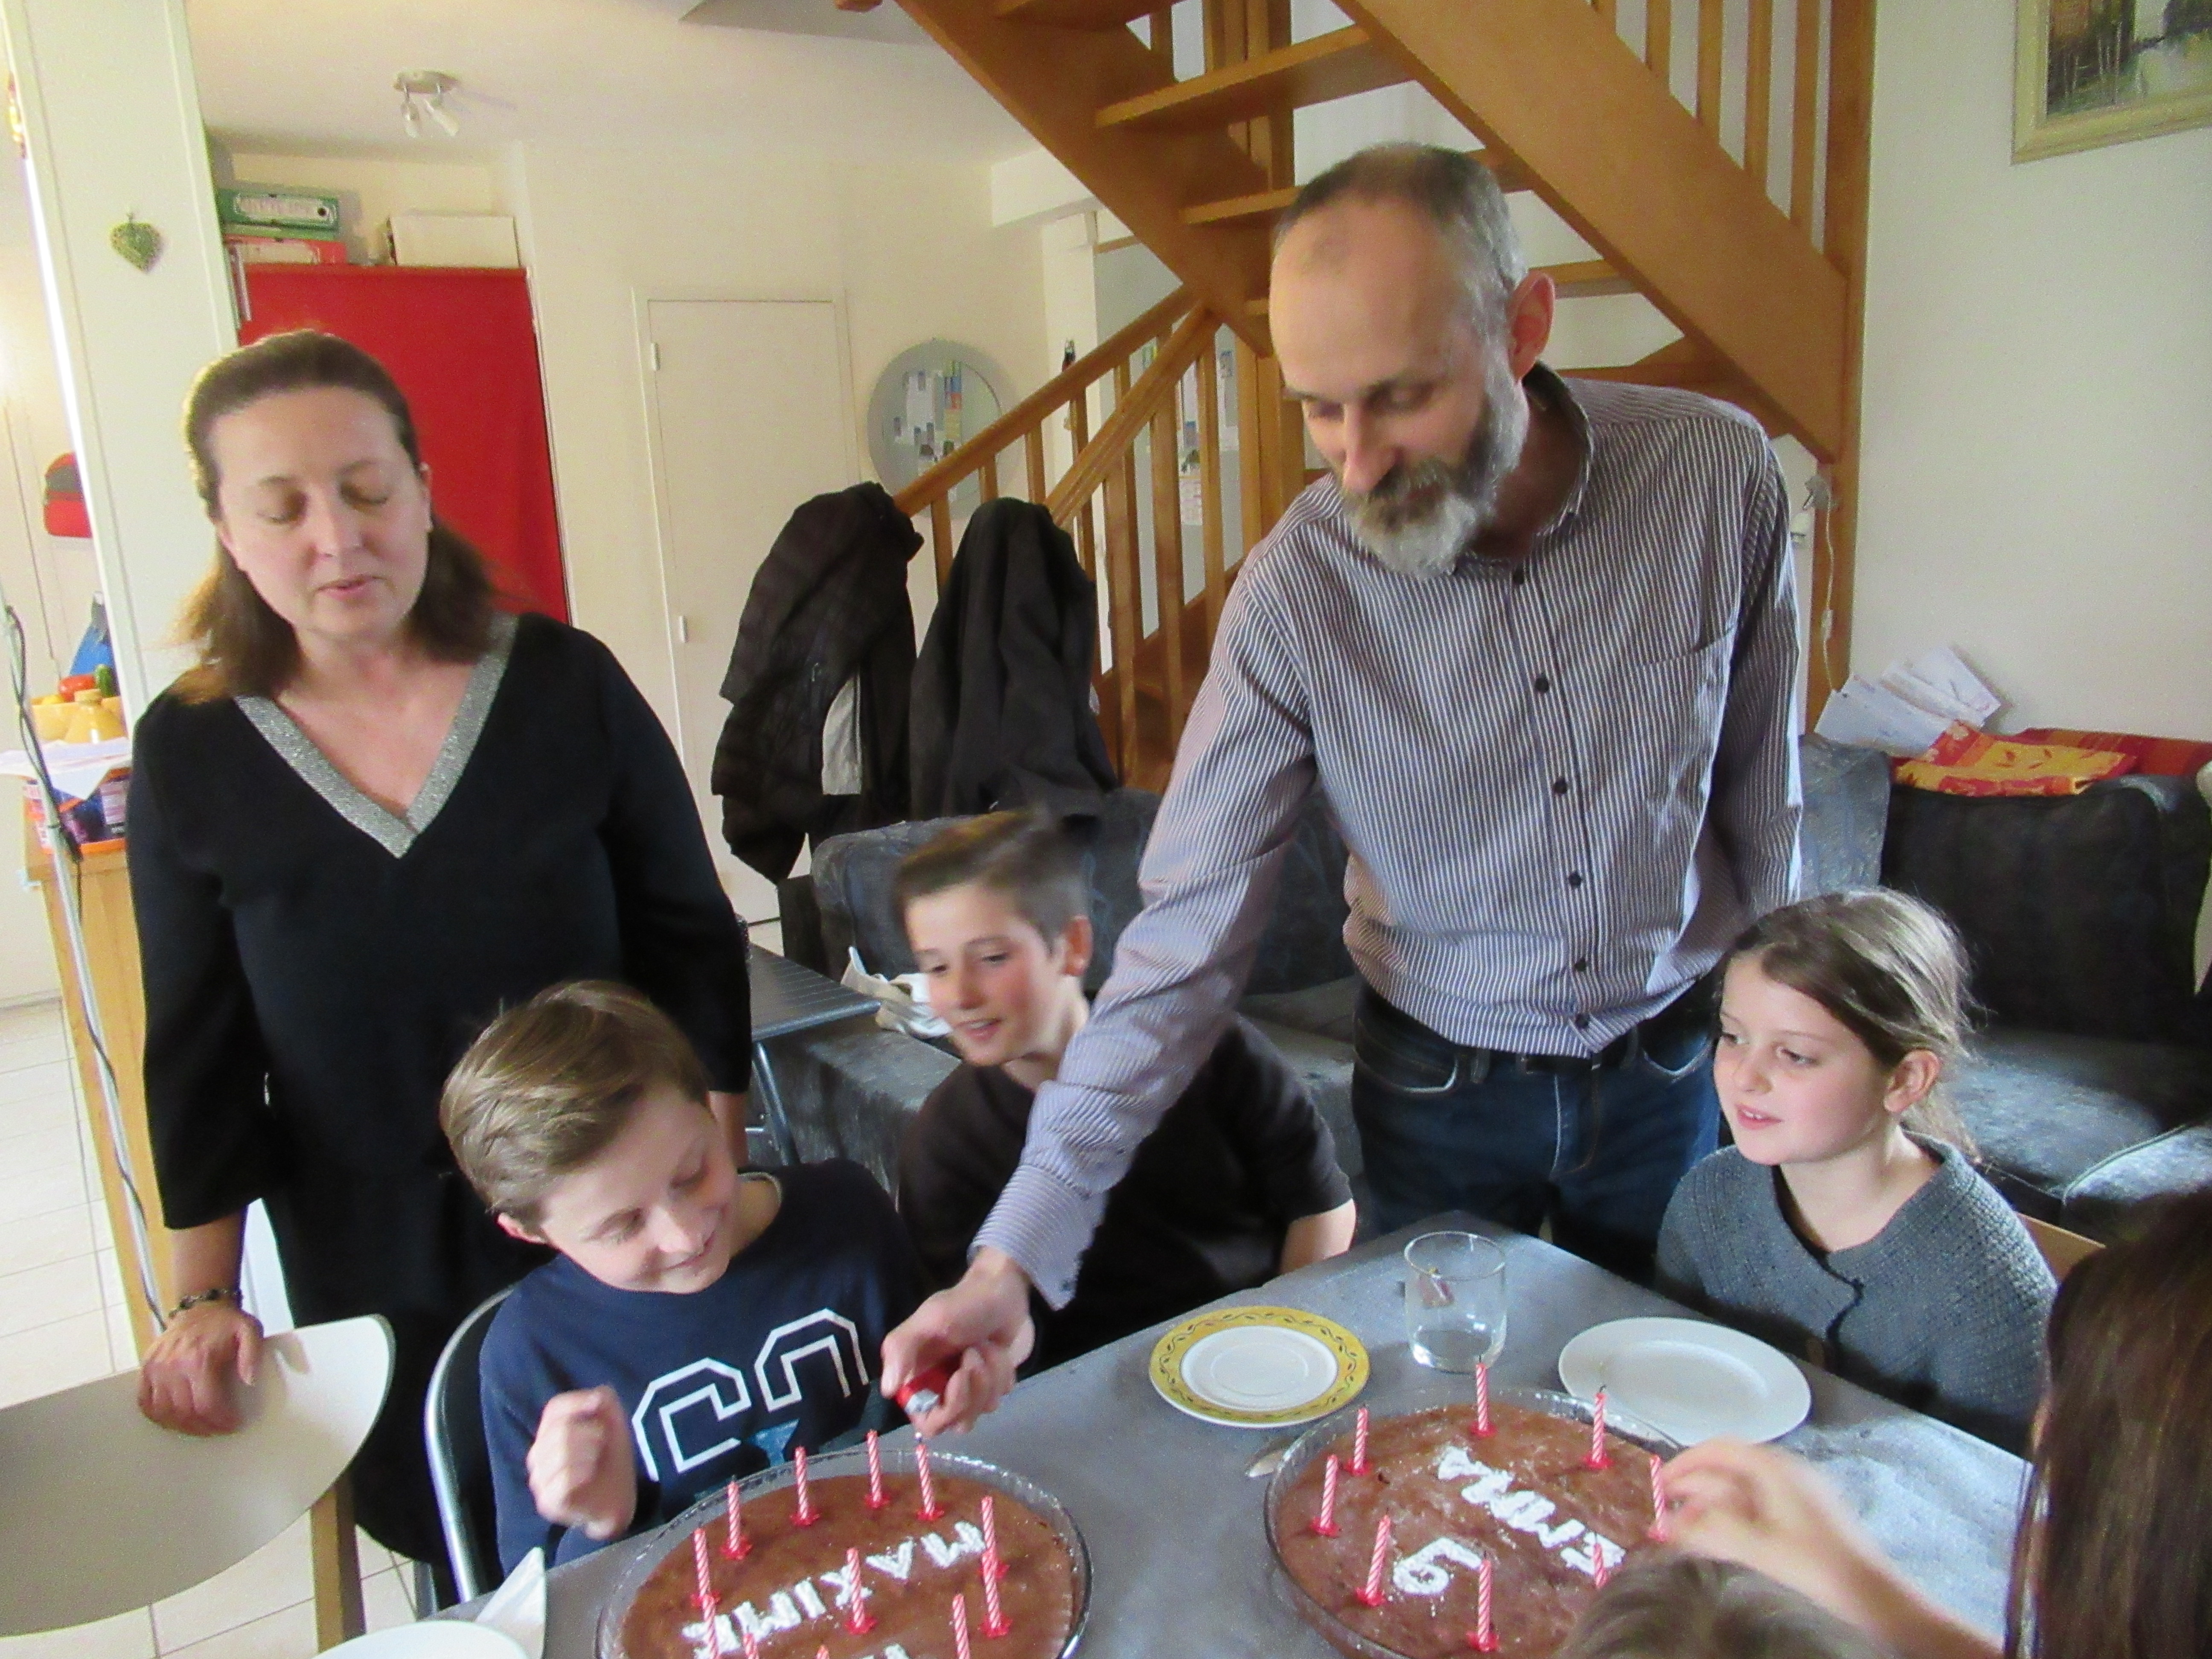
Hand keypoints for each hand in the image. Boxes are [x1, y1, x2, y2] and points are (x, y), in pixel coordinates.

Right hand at [137, 1300, 262, 1435]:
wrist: (201, 1306)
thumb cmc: (226, 1322)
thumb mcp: (250, 1331)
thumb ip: (252, 1356)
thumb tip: (249, 1382)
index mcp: (199, 1359)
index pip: (206, 1405)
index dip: (219, 1421)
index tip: (231, 1425)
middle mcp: (173, 1366)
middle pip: (184, 1413)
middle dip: (203, 1427)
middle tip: (216, 1429)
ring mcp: (156, 1368)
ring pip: (163, 1412)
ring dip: (181, 1426)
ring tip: (199, 1427)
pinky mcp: (146, 1368)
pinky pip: (145, 1401)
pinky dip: (157, 1416)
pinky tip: (174, 1419)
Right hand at [527, 1387, 638, 1540]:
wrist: (617, 1500)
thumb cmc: (610, 1461)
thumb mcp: (614, 1425)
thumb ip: (605, 1402)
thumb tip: (595, 1396)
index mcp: (549, 1433)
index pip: (554, 1409)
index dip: (577, 1402)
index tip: (598, 1404)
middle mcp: (538, 1455)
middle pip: (558, 1430)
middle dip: (587, 1430)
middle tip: (603, 1439)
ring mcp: (540, 1480)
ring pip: (558, 1455)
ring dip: (586, 1450)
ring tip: (598, 1455)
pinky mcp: (548, 1502)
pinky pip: (560, 1481)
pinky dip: (580, 1473)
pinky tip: (591, 1473)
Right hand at [880, 1249, 1034, 1436]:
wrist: (1002, 1289)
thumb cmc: (963, 1303)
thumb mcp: (930, 1319)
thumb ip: (901, 1350)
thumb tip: (887, 1390)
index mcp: (919, 1379)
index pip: (927, 1422)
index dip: (947, 1409)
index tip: (960, 1376)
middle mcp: (942, 1390)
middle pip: (959, 1421)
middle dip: (974, 1389)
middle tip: (975, 1354)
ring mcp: (970, 1389)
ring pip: (984, 1409)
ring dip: (991, 1374)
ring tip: (986, 1345)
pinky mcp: (993, 1383)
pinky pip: (1001, 1395)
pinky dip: (1003, 1371)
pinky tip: (999, 1349)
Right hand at [1664, 1439, 1874, 1607]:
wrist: (1872, 1596)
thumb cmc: (1818, 1567)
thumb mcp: (1759, 1548)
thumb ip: (1711, 1531)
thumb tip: (1670, 1524)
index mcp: (1776, 1469)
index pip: (1721, 1448)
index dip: (1686, 1462)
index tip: (1659, 1481)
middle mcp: (1786, 1474)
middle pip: (1729, 1470)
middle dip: (1695, 1490)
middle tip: (1665, 1513)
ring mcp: (1797, 1495)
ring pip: (1742, 1492)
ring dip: (1711, 1508)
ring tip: (1685, 1532)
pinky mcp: (1803, 1517)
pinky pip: (1758, 1508)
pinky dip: (1733, 1519)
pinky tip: (1718, 1540)